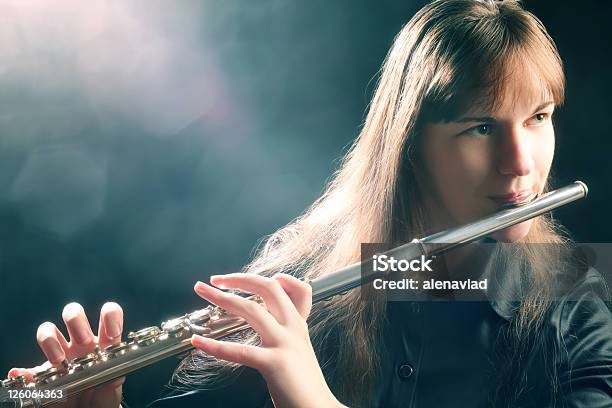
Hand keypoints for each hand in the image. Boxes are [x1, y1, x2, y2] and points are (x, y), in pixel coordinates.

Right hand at [8, 302, 124, 407]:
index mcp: (103, 343)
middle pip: (74, 315)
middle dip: (77, 322)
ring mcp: (61, 354)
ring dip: (49, 340)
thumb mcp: (111, 392)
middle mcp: (81, 343)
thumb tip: (113, 379)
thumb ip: (113, 384)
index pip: (109, 315)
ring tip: (58, 360)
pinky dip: (24, 372)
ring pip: (49, 330)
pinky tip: (25, 376)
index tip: (113, 332)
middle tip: (83, 341)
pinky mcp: (43, 373)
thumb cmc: (103, 397)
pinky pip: (28, 369)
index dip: (110, 315)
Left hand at [191, 273, 344, 407]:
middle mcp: (293, 329)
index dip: (278, 278)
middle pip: (269, 289)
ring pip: (252, 310)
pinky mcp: (274, 363)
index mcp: (299, 325)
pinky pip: (239, 351)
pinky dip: (214, 346)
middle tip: (216, 279)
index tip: (253, 278)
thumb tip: (268, 320)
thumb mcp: (299, 349)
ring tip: (201, 291)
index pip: (297, 289)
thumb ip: (286, 332)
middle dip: (240, 279)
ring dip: (221, 298)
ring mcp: (285, 344)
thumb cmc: (303, 384)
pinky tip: (197, 342)